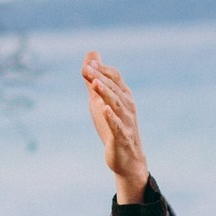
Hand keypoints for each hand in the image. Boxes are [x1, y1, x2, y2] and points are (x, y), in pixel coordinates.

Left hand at [82, 52, 149, 202]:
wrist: (127, 159)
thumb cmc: (113, 126)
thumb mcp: (100, 100)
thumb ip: (94, 79)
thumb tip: (91, 56)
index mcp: (124, 96)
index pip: (115, 77)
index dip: (102, 69)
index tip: (88, 64)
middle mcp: (128, 107)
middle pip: (114, 89)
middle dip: (100, 78)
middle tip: (86, 69)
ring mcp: (126, 123)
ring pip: (116, 105)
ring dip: (106, 93)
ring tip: (94, 83)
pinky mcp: (122, 138)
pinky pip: (118, 127)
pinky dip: (112, 118)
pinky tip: (104, 110)